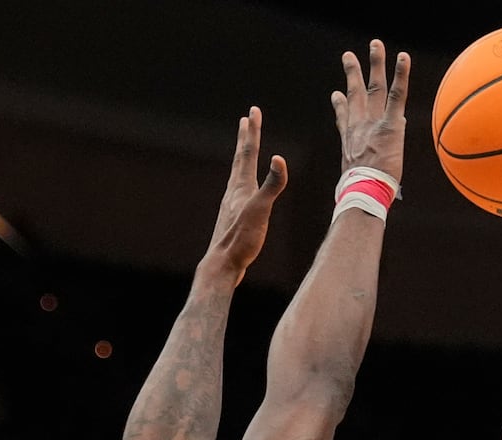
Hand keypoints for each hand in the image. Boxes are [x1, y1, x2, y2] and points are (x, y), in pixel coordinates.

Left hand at [203, 105, 287, 285]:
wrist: (222, 265)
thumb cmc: (241, 239)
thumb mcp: (260, 210)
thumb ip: (272, 185)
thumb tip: (279, 158)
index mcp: (241, 186)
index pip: (248, 152)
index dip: (253, 131)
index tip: (253, 111)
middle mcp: (234, 191)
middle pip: (240, 159)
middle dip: (246, 138)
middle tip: (247, 119)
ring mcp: (232, 204)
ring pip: (239, 174)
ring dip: (243, 158)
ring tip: (246, 150)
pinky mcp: (234, 218)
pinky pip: (241, 191)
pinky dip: (245, 180)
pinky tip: (245, 189)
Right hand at [331, 39, 410, 182]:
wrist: (363, 191)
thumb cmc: (362, 194)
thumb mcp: (356, 182)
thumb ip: (361, 174)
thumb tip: (363, 180)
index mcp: (350, 141)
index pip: (344, 118)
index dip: (341, 105)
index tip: (336, 94)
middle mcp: (359, 126)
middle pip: (355, 94)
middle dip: (353, 73)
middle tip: (349, 56)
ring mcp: (374, 122)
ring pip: (374, 86)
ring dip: (375, 63)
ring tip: (375, 44)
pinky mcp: (390, 123)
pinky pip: (396, 94)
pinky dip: (400, 75)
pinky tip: (403, 57)